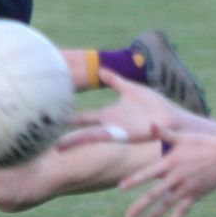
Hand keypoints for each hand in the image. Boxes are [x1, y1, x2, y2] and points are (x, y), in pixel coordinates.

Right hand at [59, 69, 181, 149]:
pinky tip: (81, 141)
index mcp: (110, 115)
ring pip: (89, 137)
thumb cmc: (154, 106)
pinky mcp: (124, 135)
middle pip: (81, 130)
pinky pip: (106, 137)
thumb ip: (115, 80)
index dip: (69, 118)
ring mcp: (115, 132)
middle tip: (44, 140)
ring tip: (57, 148)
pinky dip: (91, 138)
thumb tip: (101, 69)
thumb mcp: (130, 89)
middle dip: (66, 136)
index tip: (53, 118)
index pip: (84, 117)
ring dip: (74, 142)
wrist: (171, 118)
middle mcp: (109, 125)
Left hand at [120, 126, 215, 216]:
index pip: (148, 173)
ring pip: (167, 205)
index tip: (121, 187)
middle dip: (140, 206)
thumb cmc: (203, 143)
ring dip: (154, 216)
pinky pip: (183, 209)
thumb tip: (150, 124)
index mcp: (170, 162)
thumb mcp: (183, 137)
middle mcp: (176, 177)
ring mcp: (186, 187)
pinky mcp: (196, 194)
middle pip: (154, 194)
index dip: (134, 180)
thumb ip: (165, 133)